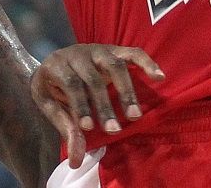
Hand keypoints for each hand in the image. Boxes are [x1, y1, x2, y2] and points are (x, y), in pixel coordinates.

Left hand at [31, 43, 164, 167]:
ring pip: (114, 65)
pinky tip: (159, 77)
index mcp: (57, 65)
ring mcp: (97, 50)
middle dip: (104, 105)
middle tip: (114, 129)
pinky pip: (133, 53)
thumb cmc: (53, 88)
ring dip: (126, 91)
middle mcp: (78, 53)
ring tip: (134, 116)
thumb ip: (66, 128)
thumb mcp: (51, 106)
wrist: (54, 63)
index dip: (81, 105)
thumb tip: (76, 160)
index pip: (71, 84)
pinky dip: (147, 63)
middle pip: (93, 78)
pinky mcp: (114, 50)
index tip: (89, 128)